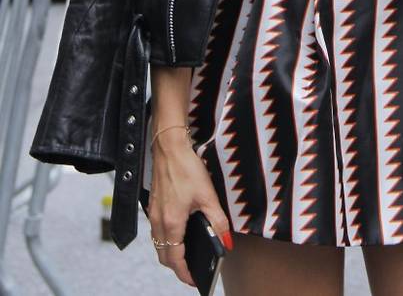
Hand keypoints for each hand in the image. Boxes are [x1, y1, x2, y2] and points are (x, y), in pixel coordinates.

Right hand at [148, 127, 231, 286]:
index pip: (175, 259)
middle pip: (164, 255)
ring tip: (187, 255)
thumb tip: (226, 241)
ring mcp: (153, 213)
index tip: (194, 279)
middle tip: (192, 270)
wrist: (169, 146)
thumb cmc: (186, 167)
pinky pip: (156, 231)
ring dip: (170, 253)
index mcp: (172, 222)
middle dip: (177, 267)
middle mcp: (159, 221)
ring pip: (158, 244)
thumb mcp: (208, 195)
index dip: (184, 273)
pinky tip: (178, 233)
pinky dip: (165, 240)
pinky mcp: (153, 205)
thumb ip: (217, 221)